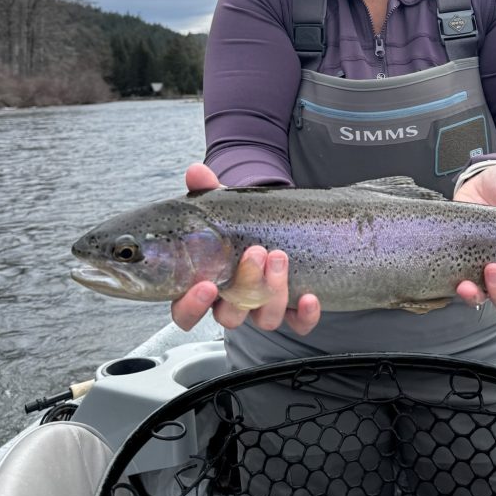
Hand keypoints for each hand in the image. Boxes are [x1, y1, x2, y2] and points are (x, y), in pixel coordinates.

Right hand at [170, 163, 320, 334]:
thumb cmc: (240, 225)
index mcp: (206, 284)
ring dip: (273, 291)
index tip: (205, 285)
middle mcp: (232, 302)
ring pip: (264, 319)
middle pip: (229, 316)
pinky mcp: (291, 311)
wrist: (275, 226)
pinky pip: (298, 324)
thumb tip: (196, 171)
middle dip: (244, 286)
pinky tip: (309, 296)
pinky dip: (305, 315)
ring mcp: (261, 308)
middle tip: (256, 253)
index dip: (192, 306)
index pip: (185, 313)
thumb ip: (207, 191)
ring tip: (280, 256)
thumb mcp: (223, 207)